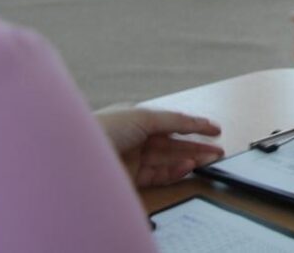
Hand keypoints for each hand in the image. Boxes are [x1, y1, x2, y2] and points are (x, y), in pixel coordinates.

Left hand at [94, 107, 222, 187]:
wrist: (76, 157)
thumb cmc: (105, 128)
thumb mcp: (143, 116)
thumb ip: (171, 119)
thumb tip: (193, 122)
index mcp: (138, 118)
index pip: (172, 122)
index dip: (195, 125)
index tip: (215, 129)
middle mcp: (136, 138)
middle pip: (174, 143)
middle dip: (197, 146)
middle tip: (218, 150)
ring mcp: (134, 159)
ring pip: (169, 160)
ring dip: (191, 159)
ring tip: (210, 159)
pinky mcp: (131, 178)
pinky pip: (159, 175)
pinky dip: (176, 171)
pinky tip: (188, 166)